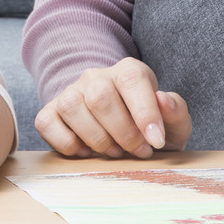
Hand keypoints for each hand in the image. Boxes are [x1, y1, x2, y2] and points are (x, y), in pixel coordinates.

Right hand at [36, 58, 190, 157]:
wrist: (119, 132)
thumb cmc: (147, 128)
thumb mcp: (172, 124)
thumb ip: (176, 112)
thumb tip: (164, 100)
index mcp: (128, 71)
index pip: (132, 79)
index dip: (144, 112)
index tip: (156, 142)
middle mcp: (95, 76)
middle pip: (100, 97)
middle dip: (122, 133)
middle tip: (139, 152)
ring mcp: (69, 92)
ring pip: (72, 107)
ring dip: (96, 139)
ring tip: (114, 152)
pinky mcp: (50, 111)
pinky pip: (47, 123)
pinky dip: (67, 143)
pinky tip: (86, 152)